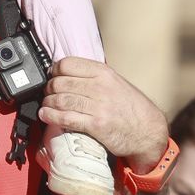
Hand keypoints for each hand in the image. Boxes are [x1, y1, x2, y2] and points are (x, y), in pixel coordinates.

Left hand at [39, 57, 168, 171]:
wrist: (148, 131)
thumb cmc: (131, 107)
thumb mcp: (116, 83)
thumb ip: (94, 77)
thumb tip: (68, 74)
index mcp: (103, 73)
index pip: (67, 64)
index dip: (54, 71)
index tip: (51, 77)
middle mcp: (100, 86)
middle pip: (60, 82)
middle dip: (48, 89)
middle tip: (48, 94)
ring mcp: (98, 106)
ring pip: (61, 100)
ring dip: (48, 103)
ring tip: (46, 106)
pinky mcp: (96, 125)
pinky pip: (66, 118)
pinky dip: (51, 116)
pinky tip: (46, 115)